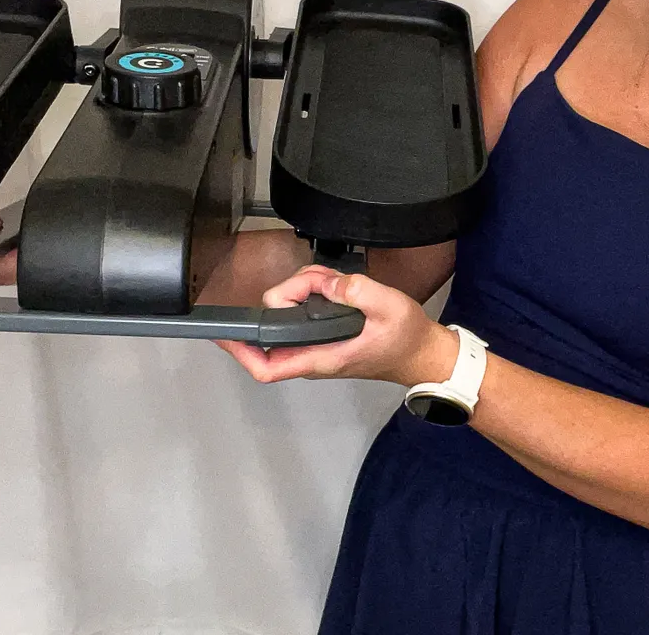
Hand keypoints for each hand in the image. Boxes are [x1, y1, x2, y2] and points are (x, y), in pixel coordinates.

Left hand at [215, 266, 459, 387]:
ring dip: (302, 292)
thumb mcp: (388, 307)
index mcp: (323, 357)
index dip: (241, 352)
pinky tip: (332, 286)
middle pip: (276, 330)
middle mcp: (314, 355)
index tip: (224, 335)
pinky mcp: (325, 336)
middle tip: (312, 282)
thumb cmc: (407, 338)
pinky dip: (313, 294)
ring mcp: (318, 347)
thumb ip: (356, 291)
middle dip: (285, 298)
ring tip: (331, 282)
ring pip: (290, 317)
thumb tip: (327, 283)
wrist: (424, 354)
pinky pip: (304, 314)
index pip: (269, 367)